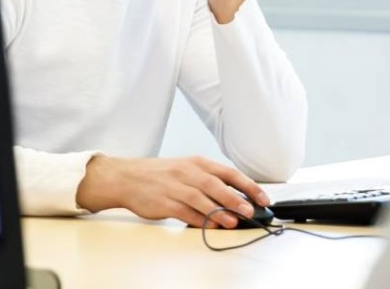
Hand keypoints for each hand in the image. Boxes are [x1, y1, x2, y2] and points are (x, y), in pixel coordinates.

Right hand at [75, 155, 271, 228]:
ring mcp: (175, 188)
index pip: (229, 173)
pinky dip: (199, 220)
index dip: (248, 185)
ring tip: (234, 221)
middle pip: (217, 185)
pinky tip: (210, 226)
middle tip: (251, 210)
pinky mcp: (164, 203)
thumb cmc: (159, 175)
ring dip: (220, 211)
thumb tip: (235, 198)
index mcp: (197, 163)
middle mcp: (188, 173)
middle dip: (236, 199)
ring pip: (202, 199)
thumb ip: (209, 181)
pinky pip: (185, 212)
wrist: (126, 178)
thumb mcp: (186, 169)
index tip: (263, 198)